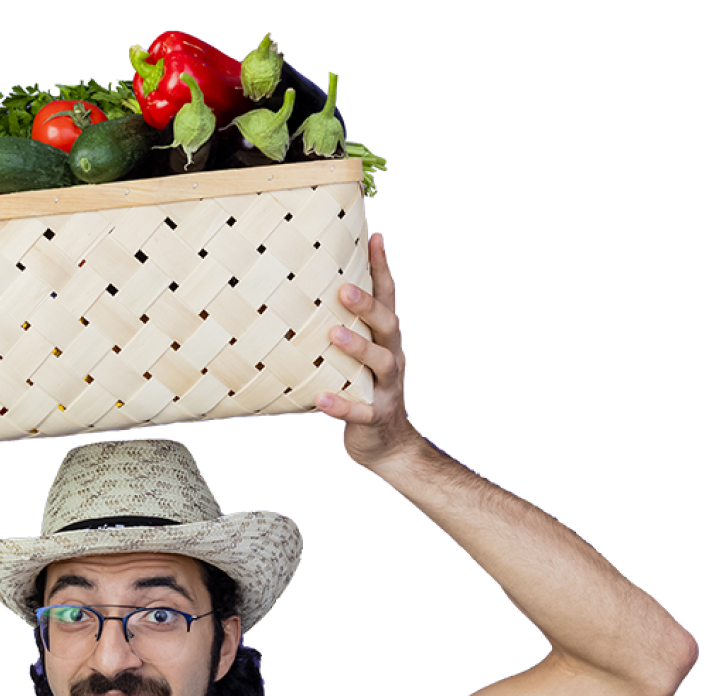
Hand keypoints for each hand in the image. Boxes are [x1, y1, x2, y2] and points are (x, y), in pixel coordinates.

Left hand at [316, 233, 417, 470]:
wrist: (388, 447)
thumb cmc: (364, 392)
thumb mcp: (360, 359)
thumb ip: (347, 330)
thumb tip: (313, 296)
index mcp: (387, 342)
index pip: (388, 299)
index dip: (382, 269)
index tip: (374, 237)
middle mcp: (392, 359)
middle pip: (388, 326)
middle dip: (368, 306)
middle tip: (344, 290)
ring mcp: (387, 389)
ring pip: (381, 364)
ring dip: (358, 347)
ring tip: (333, 334)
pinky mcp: (375, 417)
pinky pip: (361, 410)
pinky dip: (342, 405)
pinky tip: (321, 399)